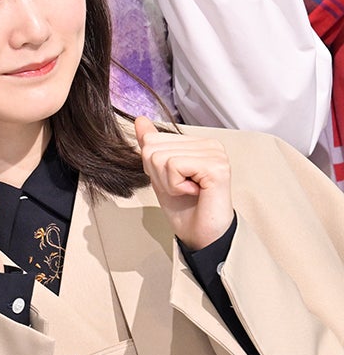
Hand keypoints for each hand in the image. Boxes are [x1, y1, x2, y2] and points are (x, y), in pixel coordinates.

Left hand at [135, 117, 232, 251]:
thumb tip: (139, 120)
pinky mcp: (216, 167)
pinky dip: (175, 186)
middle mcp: (210, 144)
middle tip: (180, 189)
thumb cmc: (183, 207)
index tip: (172, 181)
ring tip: (188, 191)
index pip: (152, 140)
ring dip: (167, 183)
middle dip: (158, 175)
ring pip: (161, 158)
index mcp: (198, 143)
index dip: (151, 167)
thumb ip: (151, 146)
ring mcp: (216, 154)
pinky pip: (174, 166)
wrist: (200, 234)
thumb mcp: (159, 174)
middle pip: (153, 148)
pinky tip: (194, 193)